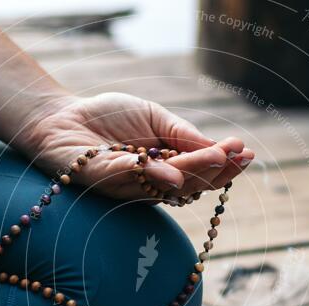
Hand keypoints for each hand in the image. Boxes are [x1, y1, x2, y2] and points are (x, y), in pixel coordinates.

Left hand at [16, 93, 254, 202]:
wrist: (62, 117)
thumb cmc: (108, 117)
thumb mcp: (154, 116)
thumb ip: (181, 133)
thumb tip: (216, 148)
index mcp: (165, 168)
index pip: (199, 173)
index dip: (223, 166)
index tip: (245, 153)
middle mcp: (150, 183)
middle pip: (189, 185)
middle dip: (216, 171)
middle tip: (238, 157)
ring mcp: (128, 185)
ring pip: (165, 186)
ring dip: (193, 172)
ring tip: (217, 157)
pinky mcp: (104, 181)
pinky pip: (131, 179)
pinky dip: (151, 175)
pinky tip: (171, 170)